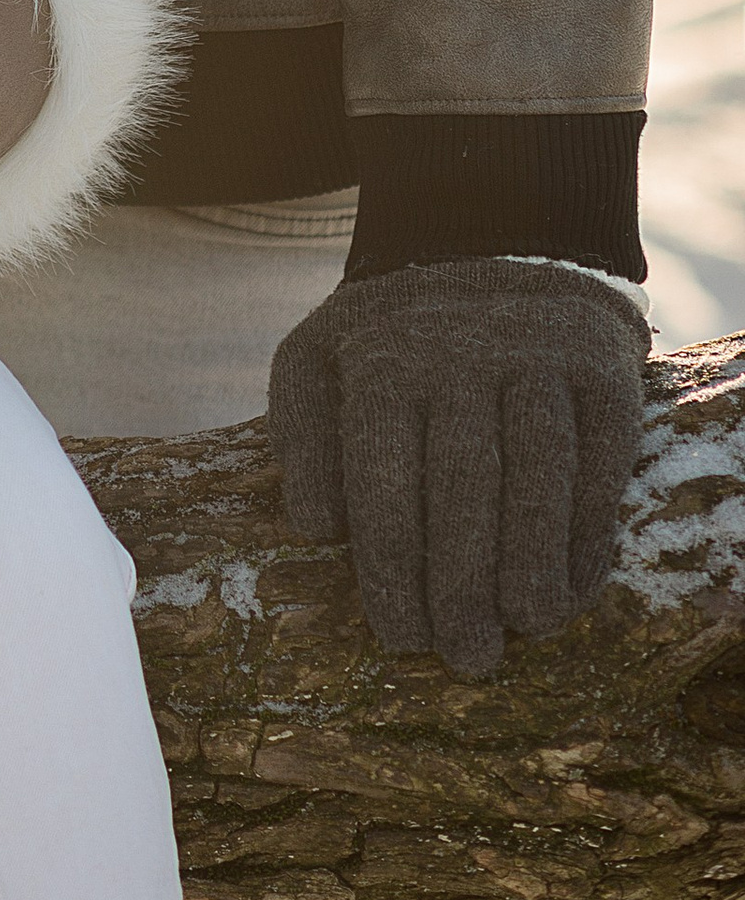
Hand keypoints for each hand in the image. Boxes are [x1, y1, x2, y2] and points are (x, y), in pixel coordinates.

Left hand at [268, 255, 649, 677]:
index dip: (392, 566)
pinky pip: (600, 459)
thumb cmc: (391, 333)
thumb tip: (312, 527)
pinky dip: (588, 530)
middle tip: (464, 658)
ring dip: (532, 562)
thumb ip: (299, 430)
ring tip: (524, 628)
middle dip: (461, 584)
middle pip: (462, 483)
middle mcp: (458, 353)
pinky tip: (572, 586)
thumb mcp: (317, 353)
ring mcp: (535, 356)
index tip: (399, 637)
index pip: (382, 475)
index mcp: (380, 357)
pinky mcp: (600, 368)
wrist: (492, 241)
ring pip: (538, 471)